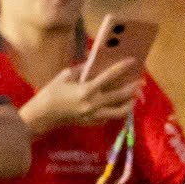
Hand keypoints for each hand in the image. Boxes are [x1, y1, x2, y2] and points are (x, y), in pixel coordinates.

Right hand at [26, 54, 142, 132]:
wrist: (43, 115)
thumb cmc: (52, 92)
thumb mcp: (65, 76)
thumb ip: (82, 69)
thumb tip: (95, 61)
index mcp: (85, 90)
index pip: (108, 77)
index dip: (121, 67)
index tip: (132, 61)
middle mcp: (92, 104)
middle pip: (119, 96)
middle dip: (132, 88)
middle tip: (141, 82)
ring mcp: (93, 116)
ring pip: (119, 112)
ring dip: (129, 104)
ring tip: (135, 97)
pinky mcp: (92, 123)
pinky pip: (110, 117)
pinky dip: (116, 111)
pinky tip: (119, 105)